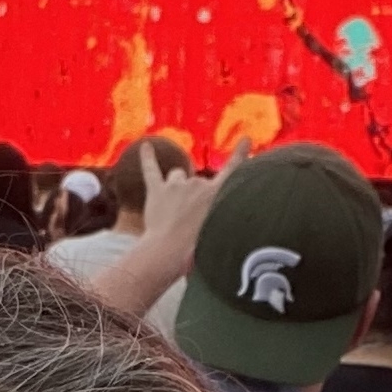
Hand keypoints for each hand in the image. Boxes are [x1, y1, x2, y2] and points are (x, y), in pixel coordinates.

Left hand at [135, 137, 247, 278]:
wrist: (170, 253)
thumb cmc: (197, 249)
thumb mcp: (221, 231)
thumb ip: (222, 215)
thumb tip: (217, 213)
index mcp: (217, 194)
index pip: (233, 170)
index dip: (240, 154)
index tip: (245, 139)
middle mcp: (198, 183)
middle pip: (198, 180)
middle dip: (195, 196)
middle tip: (190, 221)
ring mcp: (176, 186)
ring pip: (178, 176)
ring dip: (176, 187)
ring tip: (173, 208)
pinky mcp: (157, 190)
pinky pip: (151, 169)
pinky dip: (147, 158)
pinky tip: (146, 146)